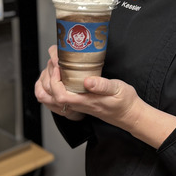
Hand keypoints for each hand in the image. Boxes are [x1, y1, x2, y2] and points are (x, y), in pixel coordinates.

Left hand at [35, 46, 175, 148]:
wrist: (129, 114)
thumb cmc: (124, 101)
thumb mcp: (117, 89)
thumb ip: (102, 86)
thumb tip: (87, 81)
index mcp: (85, 101)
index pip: (60, 96)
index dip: (55, 81)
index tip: (59, 66)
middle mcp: (78, 105)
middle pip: (51, 98)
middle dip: (47, 79)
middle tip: (54, 62)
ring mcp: (77, 105)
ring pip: (51, 101)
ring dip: (46, 85)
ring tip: (52, 68)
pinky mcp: (79, 103)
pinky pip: (58, 100)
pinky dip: (51, 89)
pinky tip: (57, 78)